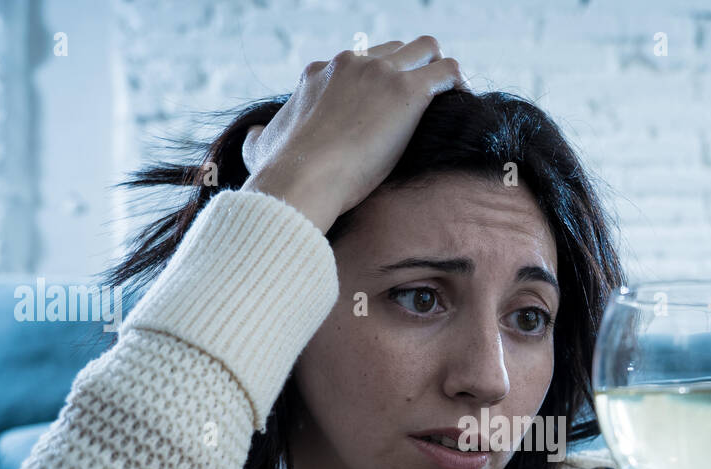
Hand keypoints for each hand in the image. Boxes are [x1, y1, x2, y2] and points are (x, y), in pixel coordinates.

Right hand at [239, 35, 468, 231]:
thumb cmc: (281, 172)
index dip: (378, 82)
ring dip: (438, 69)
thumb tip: (251, 139)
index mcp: (319, 72)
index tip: (388, 108)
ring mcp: (380, 74)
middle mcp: (350, 63)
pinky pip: (446, 71)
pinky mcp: (407, 92)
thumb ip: (256, 139)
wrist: (302, 178)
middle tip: (423, 103)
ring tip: (447, 98)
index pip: (360, 61)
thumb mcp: (258, 148)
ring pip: (425, 48)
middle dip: (411, 71)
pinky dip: (457, 83)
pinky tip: (460, 103)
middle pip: (395, 49)